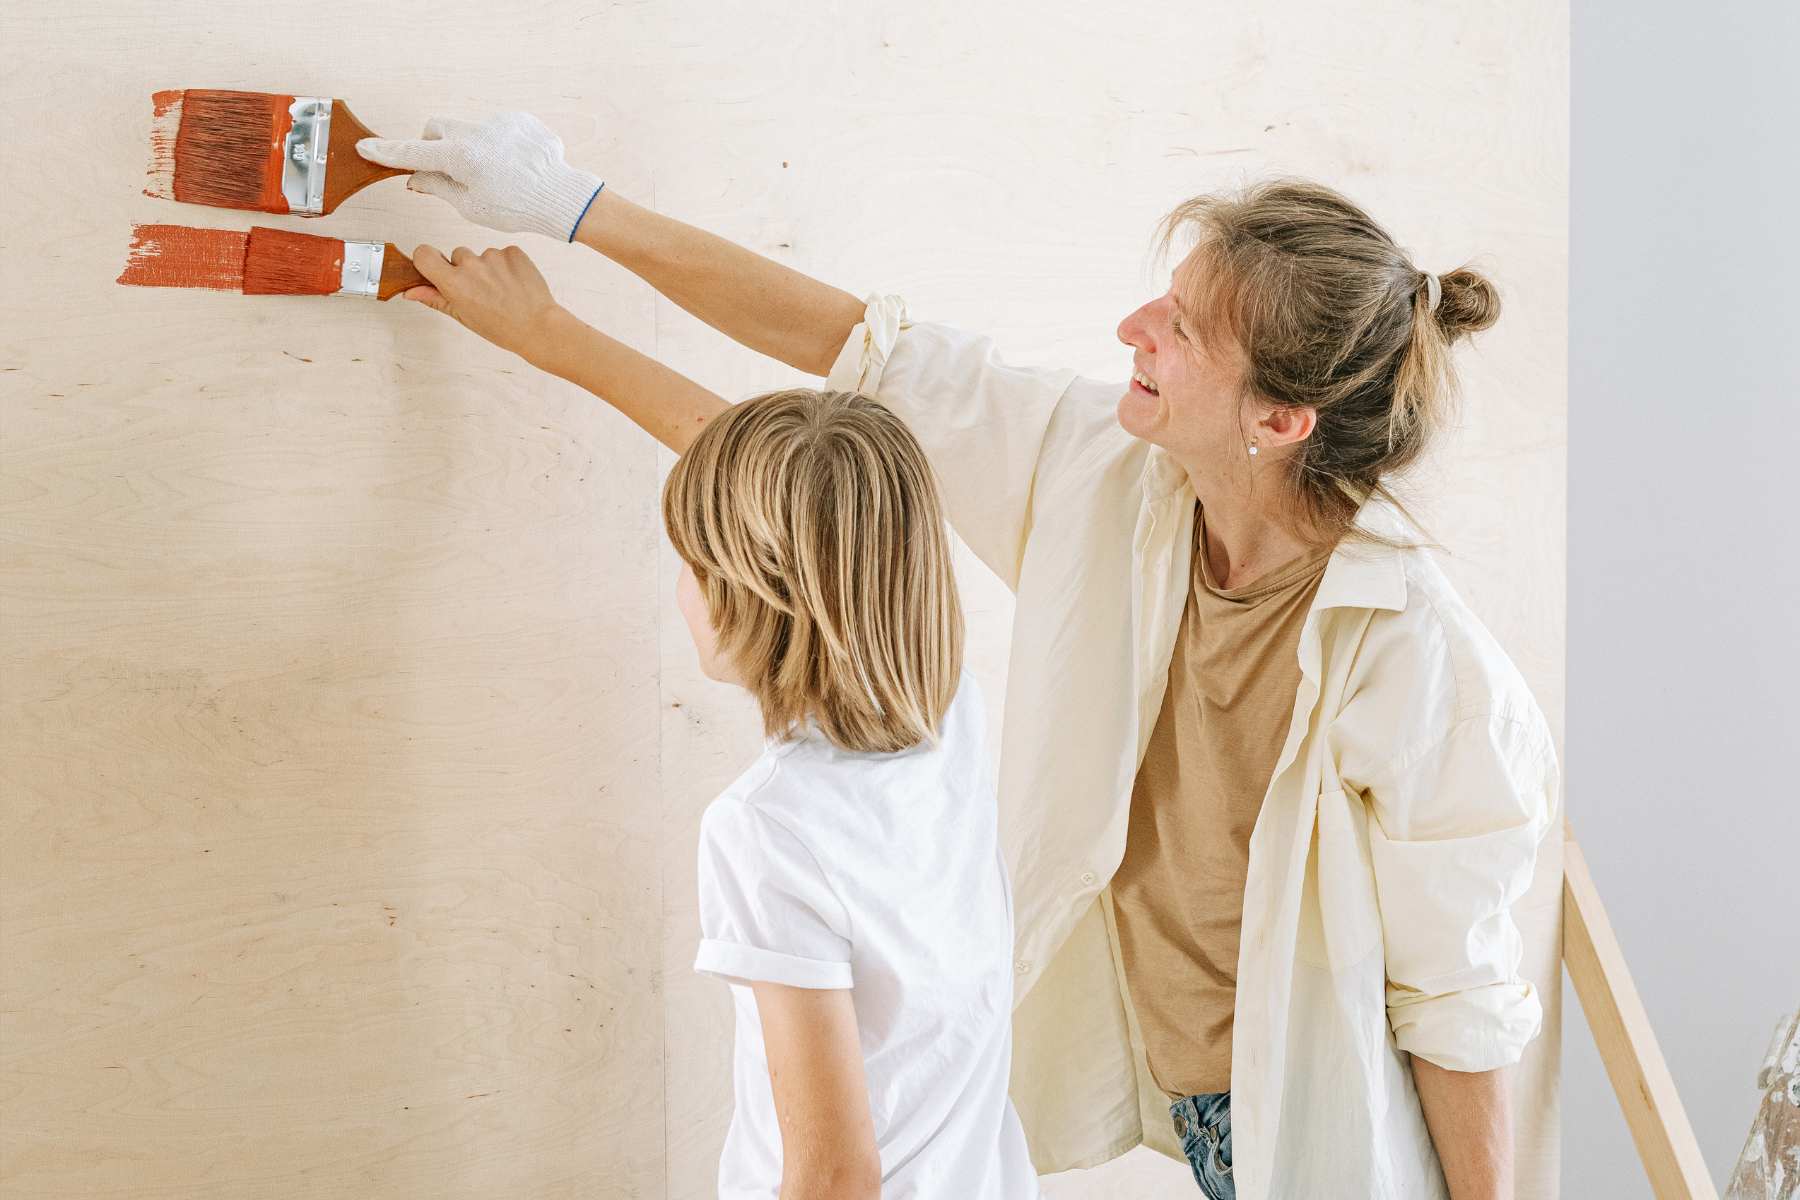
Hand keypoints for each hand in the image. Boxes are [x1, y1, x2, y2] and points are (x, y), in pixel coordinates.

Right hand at [358, 112, 603, 240]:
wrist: (561, 196)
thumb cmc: (517, 207)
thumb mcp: (471, 205)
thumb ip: (439, 186)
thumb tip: (417, 176)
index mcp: (460, 156)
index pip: (413, 152)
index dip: (388, 152)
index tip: (366, 148)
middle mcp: (475, 132)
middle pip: (437, 130)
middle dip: (434, 146)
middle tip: (444, 171)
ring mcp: (498, 122)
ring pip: (467, 129)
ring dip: (468, 148)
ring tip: (492, 176)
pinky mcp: (518, 120)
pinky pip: (495, 130)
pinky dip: (494, 146)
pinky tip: (512, 169)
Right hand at [404, 243, 568, 362]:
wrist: (538, 327)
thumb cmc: (501, 327)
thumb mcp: (463, 316)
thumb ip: (435, 299)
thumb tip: (410, 291)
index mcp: (454, 283)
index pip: (424, 253)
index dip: (428, 259)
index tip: (436, 269)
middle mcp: (471, 265)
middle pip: (458, 255)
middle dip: (465, 269)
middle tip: (483, 292)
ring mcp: (494, 256)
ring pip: (482, 255)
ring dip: (488, 268)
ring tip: (502, 291)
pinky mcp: (513, 252)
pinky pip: (502, 253)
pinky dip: (507, 265)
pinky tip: (514, 284)